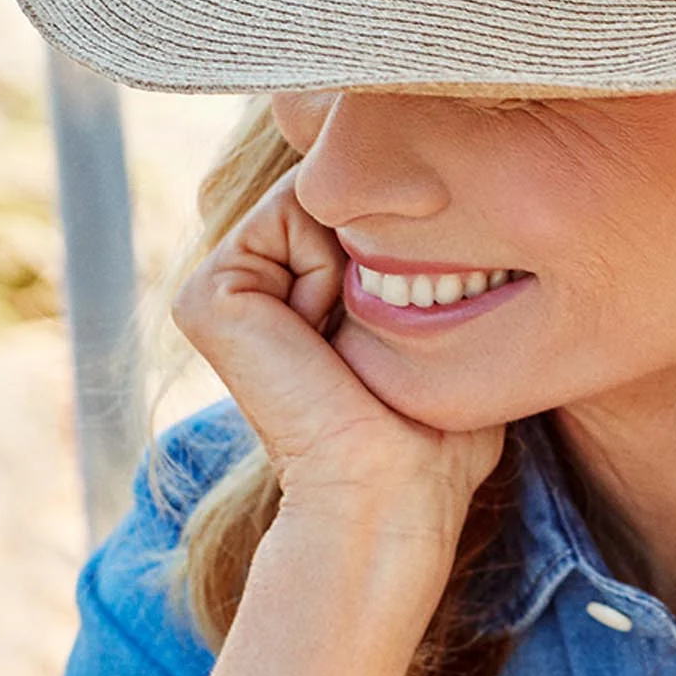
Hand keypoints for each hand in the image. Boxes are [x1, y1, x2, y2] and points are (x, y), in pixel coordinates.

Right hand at [171, 163, 504, 552]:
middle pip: (338, 187)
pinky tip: (321, 331)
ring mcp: (222, 287)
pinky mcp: (205, 293)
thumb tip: (470, 196)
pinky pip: (286, 212)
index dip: (406, 229)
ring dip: (357, 250)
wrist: (389, 487)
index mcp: (298, 294)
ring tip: (349, 332)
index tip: (414, 310)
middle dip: (381, 233)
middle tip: (383, 322)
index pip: (361, 200)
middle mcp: (255, 285)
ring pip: (315, 193)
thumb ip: (436, 265)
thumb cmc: (434, 428)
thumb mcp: (444, 328)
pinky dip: (324, 260)